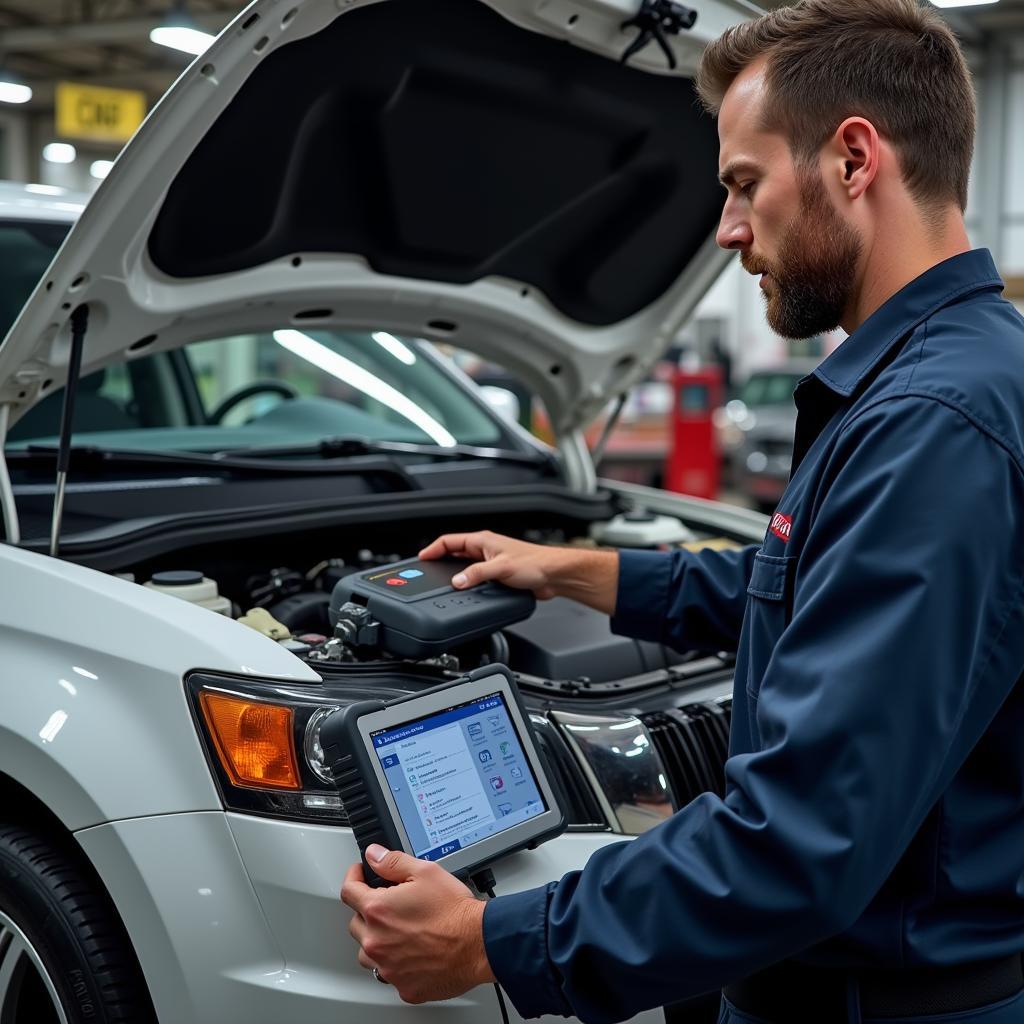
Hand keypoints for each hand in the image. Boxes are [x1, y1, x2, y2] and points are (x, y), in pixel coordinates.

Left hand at [341, 844, 495, 1002]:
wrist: (479, 944)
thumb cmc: (455, 911)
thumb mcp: (425, 872)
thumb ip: (393, 862)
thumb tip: (374, 855)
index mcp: (379, 910)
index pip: (349, 891)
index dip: (354, 877)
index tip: (359, 875)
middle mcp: (377, 941)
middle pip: (356, 923)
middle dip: (368, 911)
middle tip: (390, 904)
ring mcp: (388, 967)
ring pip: (368, 952)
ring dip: (377, 940)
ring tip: (399, 931)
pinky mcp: (403, 986)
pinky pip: (389, 974)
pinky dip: (395, 963)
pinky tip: (413, 952)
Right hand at [420, 530, 619, 612]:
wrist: (554, 576)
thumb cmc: (535, 564)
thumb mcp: (501, 568)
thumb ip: (476, 574)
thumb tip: (456, 581)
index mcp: (483, 541)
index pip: (449, 541)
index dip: (432, 549)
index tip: (421, 558)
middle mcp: (485, 549)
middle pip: (454, 553)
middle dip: (439, 561)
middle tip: (426, 571)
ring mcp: (491, 562)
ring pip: (464, 566)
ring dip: (454, 573)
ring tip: (441, 582)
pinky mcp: (498, 575)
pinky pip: (476, 577)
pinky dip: (467, 583)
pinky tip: (465, 591)